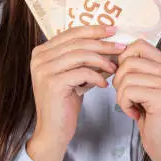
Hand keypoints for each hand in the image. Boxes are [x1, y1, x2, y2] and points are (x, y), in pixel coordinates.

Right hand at [27, 25, 125, 160]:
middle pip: (77, 42)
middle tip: (121, 47)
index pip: (70, 32)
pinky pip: (82, 72)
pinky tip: (105, 84)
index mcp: (41, 51)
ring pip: (81, 55)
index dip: (93, 30)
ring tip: (115, 68)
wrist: (53, 130)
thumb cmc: (65, 102)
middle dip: (102, 44)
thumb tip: (107, 41)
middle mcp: (39, 58)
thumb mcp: (71, 74)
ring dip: (102, 60)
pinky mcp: (53, 83)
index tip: (112, 30)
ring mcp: (44, 69)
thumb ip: (80, 57)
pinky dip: (97, 76)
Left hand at [112, 39, 160, 160]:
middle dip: (119, 80)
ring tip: (133, 106)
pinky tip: (136, 113)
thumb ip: (136, 68)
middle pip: (128, 61)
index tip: (122, 76)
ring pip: (126, 77)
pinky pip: (128, 91)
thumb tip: (114, 52)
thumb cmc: (152, 115)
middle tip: (127, 96)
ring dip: (121, 95)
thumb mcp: (145, 85)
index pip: (138, 44)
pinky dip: (125, 104)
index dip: (122, 58)